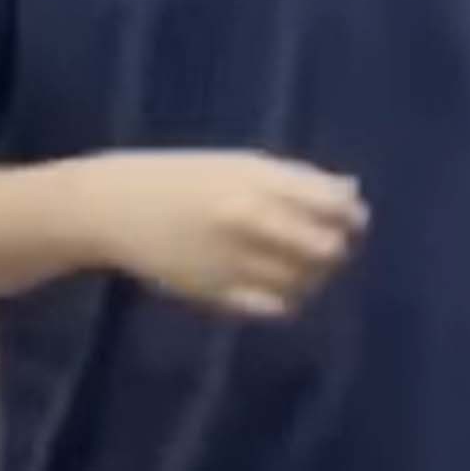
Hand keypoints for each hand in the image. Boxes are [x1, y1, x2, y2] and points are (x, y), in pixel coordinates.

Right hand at [77, 150, 368, 318]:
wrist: (115, 206)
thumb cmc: (181, 175)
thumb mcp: (239, 163)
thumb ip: (297, 178)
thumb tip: (351, 191)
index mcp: (257, 180)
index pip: (333, 205)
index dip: (352, 215)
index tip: (354, 217)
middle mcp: (251, 220)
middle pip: (326, 248)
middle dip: (337, 247)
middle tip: (330, 243)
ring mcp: (234, 261)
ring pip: (305, 282)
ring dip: (313, 275)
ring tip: (300, 263)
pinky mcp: (217, 295)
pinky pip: (275, 307)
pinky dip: (286, 297)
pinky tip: (274, 283)